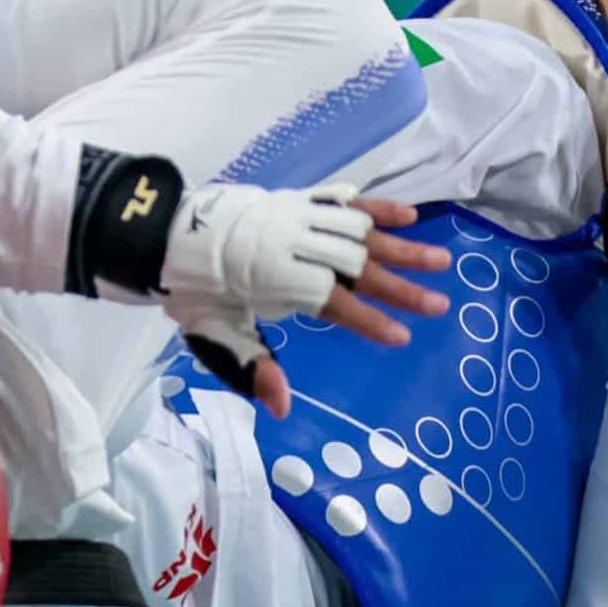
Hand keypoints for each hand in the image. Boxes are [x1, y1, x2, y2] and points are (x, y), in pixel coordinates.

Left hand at [166, 185, 448, 417]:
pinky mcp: (299, 200)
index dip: (369, 321)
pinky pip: (343, 200)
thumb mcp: (214, 334)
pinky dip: (376, 206)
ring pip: (361, 231)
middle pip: (358, 267)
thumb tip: (282, 406)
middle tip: (439, 305)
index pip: (333, 303)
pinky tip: (408, 214)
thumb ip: (252, 367)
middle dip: (401, 288)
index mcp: (275, 281)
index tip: (401, 336)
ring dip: (402, 247)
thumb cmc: (195, 292)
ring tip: (440, 259)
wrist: (167, 234)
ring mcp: (300, 219)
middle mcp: (295, 247)